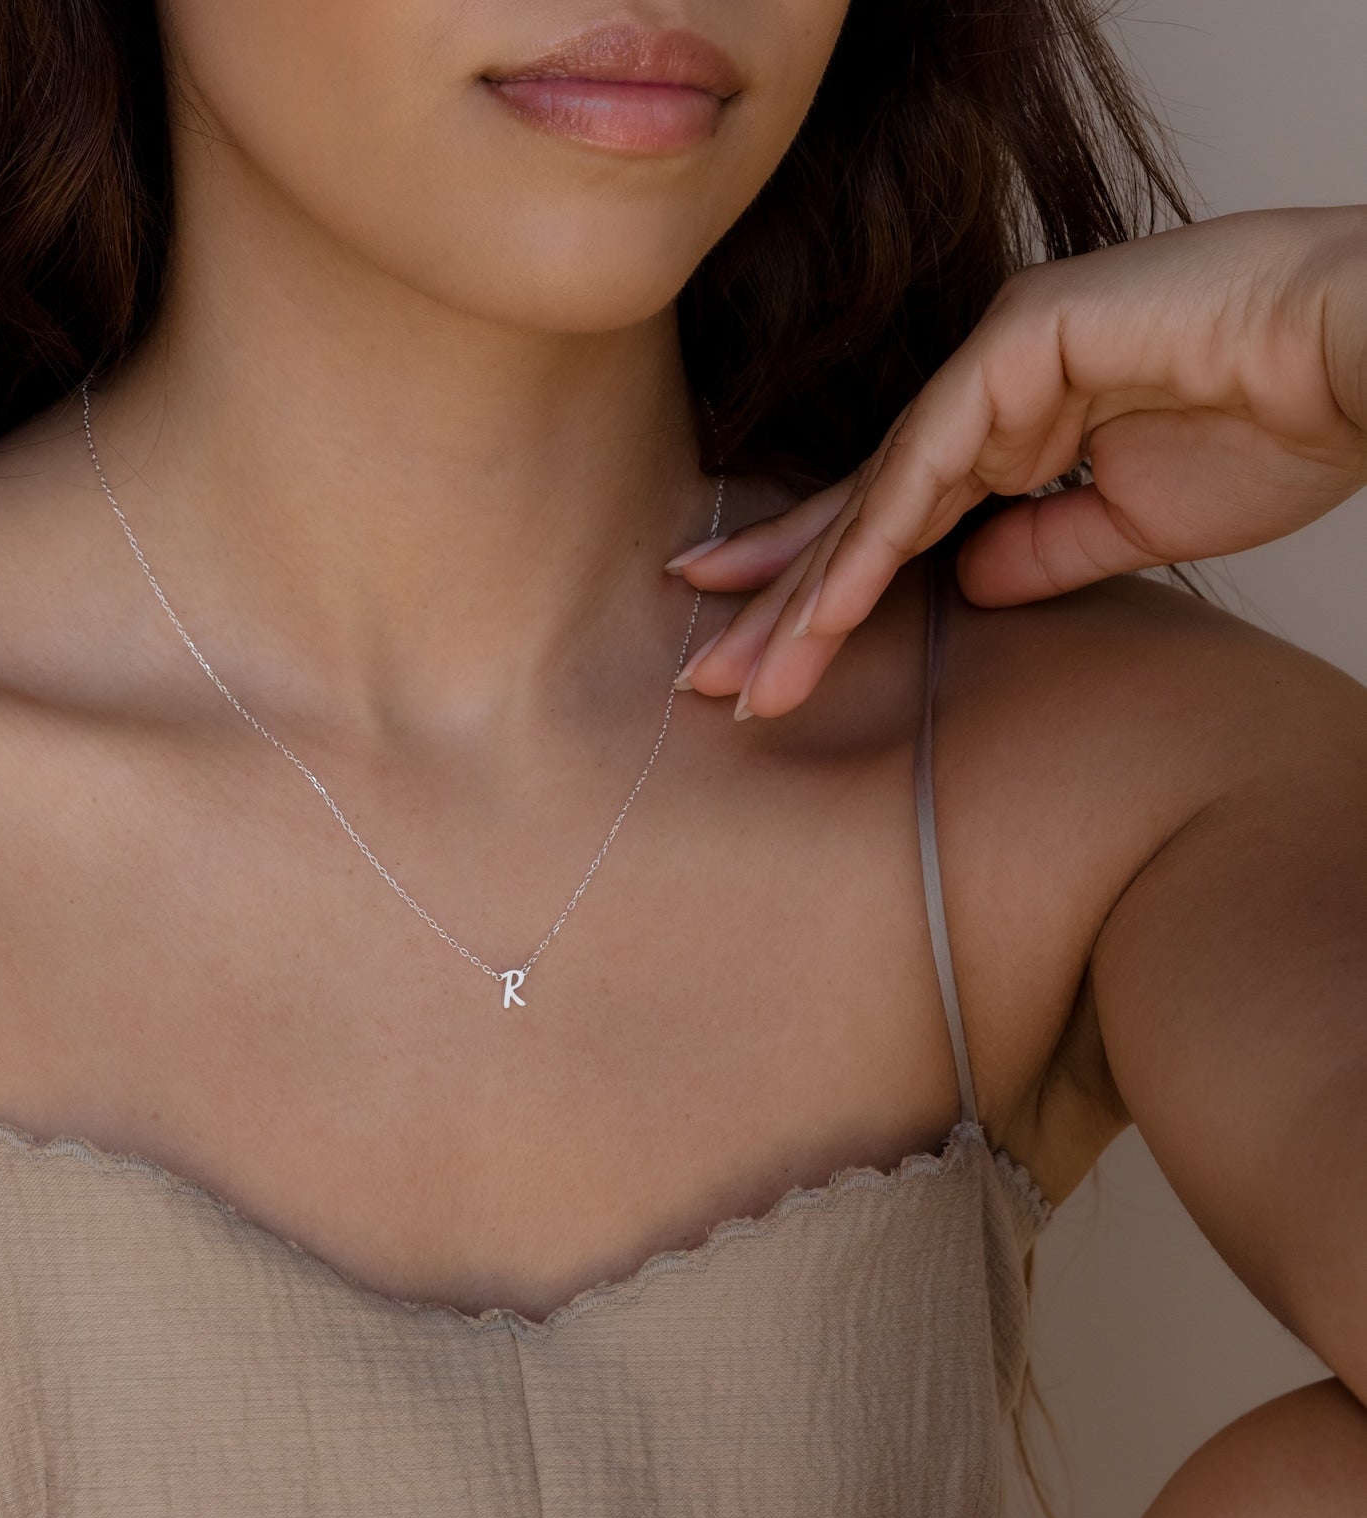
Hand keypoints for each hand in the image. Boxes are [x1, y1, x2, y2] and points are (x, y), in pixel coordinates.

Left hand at [667, 204, 1366, 720]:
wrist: (1364, 355)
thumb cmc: (1276, 422)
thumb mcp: (1131, 522)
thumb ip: (1036, 551)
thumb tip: (964, 591)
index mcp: (1008, 429)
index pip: (891, 525)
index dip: (825, 593)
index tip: (768, 657)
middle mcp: (981, 394)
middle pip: (856, 515)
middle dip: (781, 604)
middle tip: (708, 678)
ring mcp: (989, 364)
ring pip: (871, 498)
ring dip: (804, 595)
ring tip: (736, 673)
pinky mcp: (1012, 347)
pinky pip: (924, 468)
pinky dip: (869, 545)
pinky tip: (818, 614)